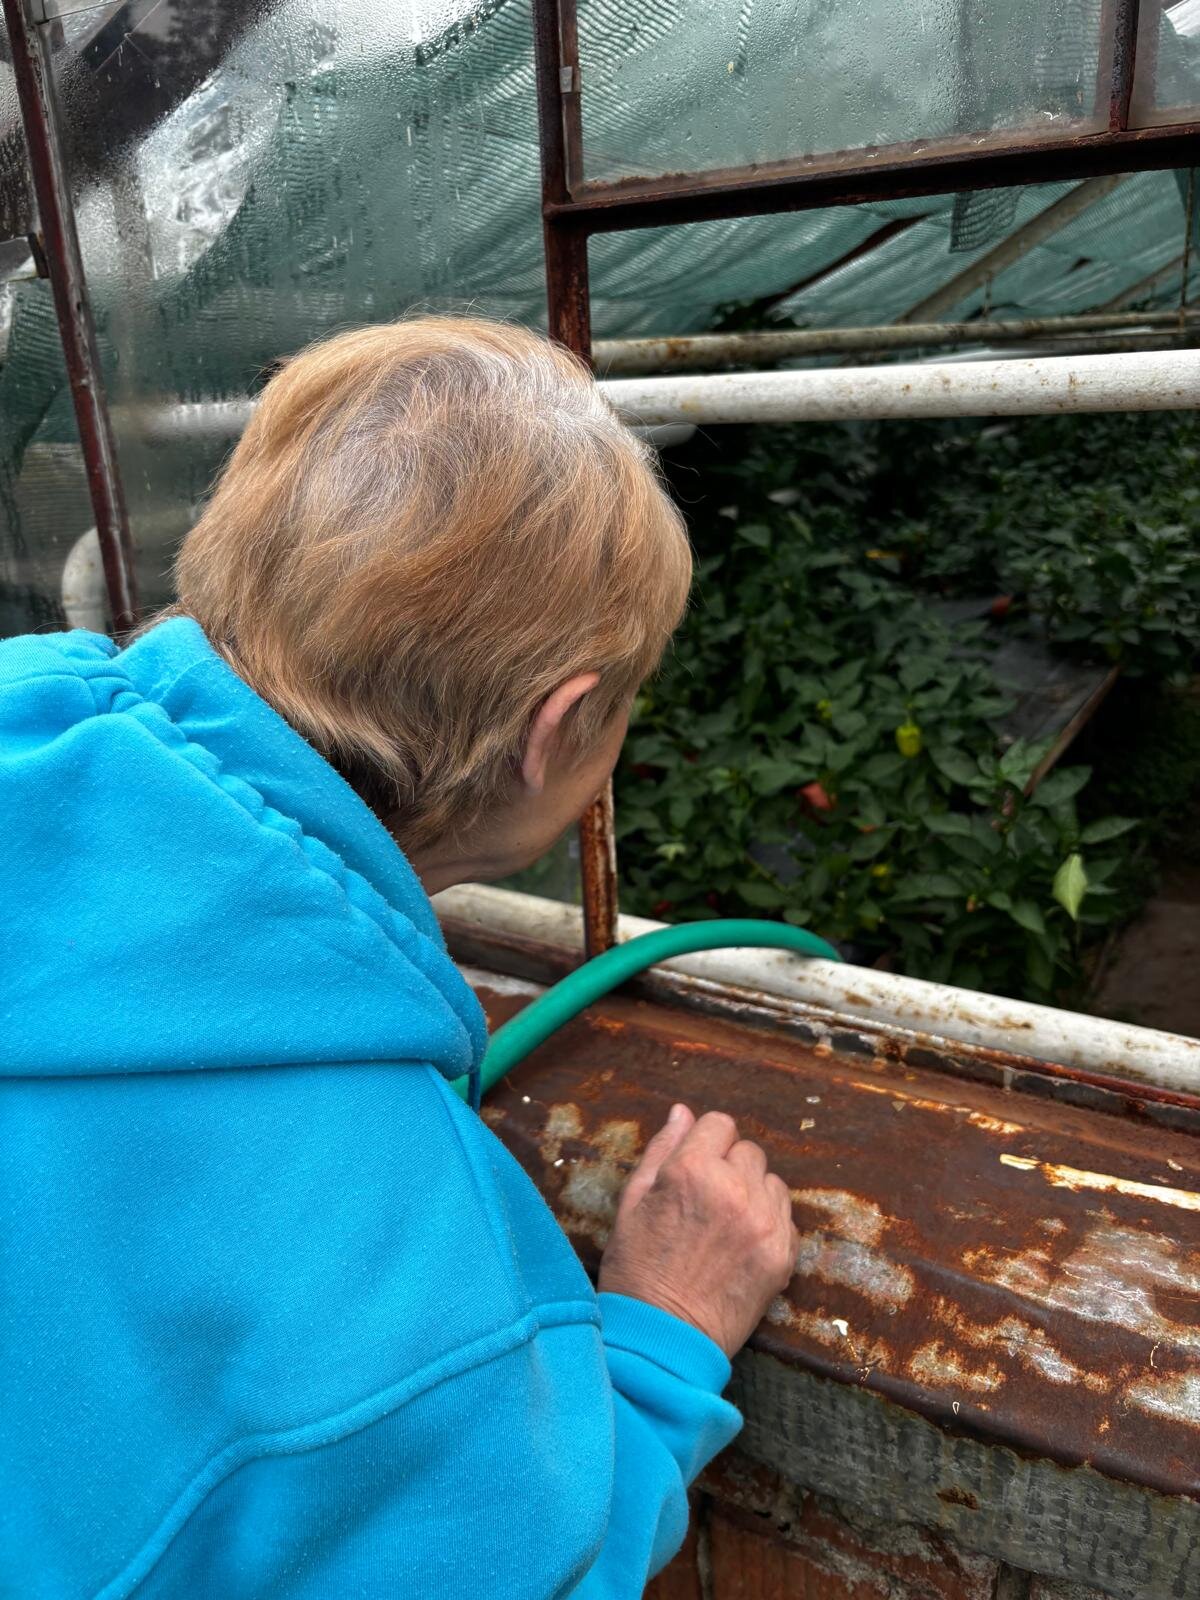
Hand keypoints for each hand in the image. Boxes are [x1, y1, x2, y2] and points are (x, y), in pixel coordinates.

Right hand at [598, 1103, 798, 1357]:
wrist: (663, 1339)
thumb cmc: (637, 1270)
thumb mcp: (633, 1201)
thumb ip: (662, 1149)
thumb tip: (682, 1112)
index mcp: (692, 1170)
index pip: (719, 1124)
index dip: (706, 1144)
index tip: (695, 1168)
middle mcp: (735, 1189)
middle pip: (748, 1151)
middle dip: (729, 1169)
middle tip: (706, 1204)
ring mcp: (765, 1223)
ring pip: (772, 1182)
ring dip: (753, 1194)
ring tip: (725, 1227)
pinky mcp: (784, 1254)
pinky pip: (786, 1218)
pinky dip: (768, 1226)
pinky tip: (741, 1248)